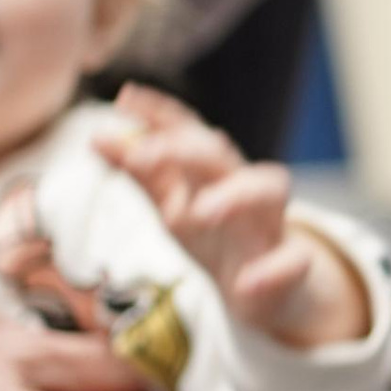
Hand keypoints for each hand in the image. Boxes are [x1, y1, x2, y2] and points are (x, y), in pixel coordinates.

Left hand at [100, 88, 367, 346]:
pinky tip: (245, 284)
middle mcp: (244, 187)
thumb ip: (142, 175)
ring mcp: (271, 223)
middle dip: (186, 150)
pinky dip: (272, 270)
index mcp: (213, 172)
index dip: (160, 113)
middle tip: (141, 157)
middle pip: (223, 155)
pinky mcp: (293, 264)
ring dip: (235, 195)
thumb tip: (97, 137)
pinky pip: (294, 259)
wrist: (263, 292)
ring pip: (270, 189)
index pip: (189, 132)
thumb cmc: (217, 239)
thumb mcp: (174, 207)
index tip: (125, 97)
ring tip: (199, 212)